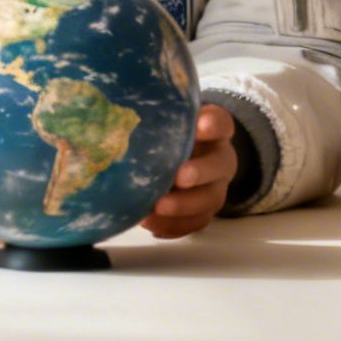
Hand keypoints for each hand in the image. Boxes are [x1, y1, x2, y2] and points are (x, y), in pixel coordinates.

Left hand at [142, 104, 236, 238]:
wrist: (188, 156)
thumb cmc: (172, 134)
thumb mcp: (169, 119)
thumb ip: (157, 116)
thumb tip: (119, 115)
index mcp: (214, 131)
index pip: (221, 123)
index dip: (212, 125)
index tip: (200, 126)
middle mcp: (220, 159)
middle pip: (219, 166)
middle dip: (200, 172)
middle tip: (178, 177)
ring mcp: (215, 188)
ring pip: (209, 200)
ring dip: (183, 206)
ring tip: (156, 207)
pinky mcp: (204, 212)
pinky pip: (194, 223)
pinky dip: (172, 226)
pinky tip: (149, 223)